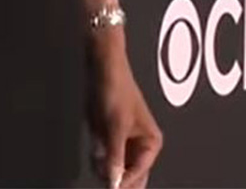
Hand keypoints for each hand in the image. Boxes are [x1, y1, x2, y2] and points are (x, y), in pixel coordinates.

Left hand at [88, 30, 162, 188]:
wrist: (102, 68)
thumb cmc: (116, 90)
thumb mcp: (115, 126)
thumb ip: (115, 156)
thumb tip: (114, 182)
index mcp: (151, 142)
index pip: (138, 173)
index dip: (123, 182)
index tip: (109, 187)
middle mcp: (141, 144)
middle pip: (131, 175)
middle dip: (116, 178)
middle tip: (103, 177)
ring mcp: (125, 142)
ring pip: (117, 169)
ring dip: (105, 169)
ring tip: (97, 158)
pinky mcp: (111, 137)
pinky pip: (106, 158)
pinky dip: (99, 160)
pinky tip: (94, 153)